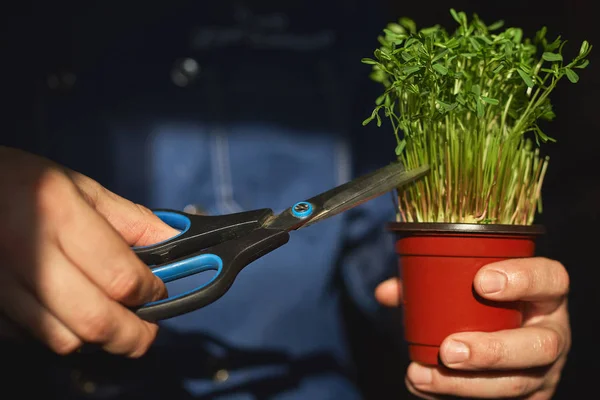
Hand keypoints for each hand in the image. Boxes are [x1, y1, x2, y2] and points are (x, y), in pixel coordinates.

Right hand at [0, 146, 178, 356]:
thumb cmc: (24, 183)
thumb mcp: (82, 188)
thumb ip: (132, 220)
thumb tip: (175, 241)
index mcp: (60, 215)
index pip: (120, 276)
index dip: (151, 292)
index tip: (160, 292)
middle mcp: (30, 253)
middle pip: (95, 321)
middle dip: (134, 335)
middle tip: (147, 330)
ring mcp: (3, 283)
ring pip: (64, 340)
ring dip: (99, 339)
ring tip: (112, 320)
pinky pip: (33, 338)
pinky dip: (61, 335)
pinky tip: (70, 314)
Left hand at [375, 257, 570, 398]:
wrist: (504, 331)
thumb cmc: (481, 299)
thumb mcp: (463, 283)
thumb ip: (426, 281)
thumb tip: (386, 292)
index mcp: (544, 292)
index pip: (551, 279)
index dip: (522, 279)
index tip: (481, 281)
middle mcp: (552, 330)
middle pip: (541, 345)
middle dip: (492, 350)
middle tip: (449, 349)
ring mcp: (544, 368)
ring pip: (519, 382)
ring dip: (466, 383)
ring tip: (421, 375)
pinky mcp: (530, 394)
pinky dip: (456, 395)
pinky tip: (425, 387)